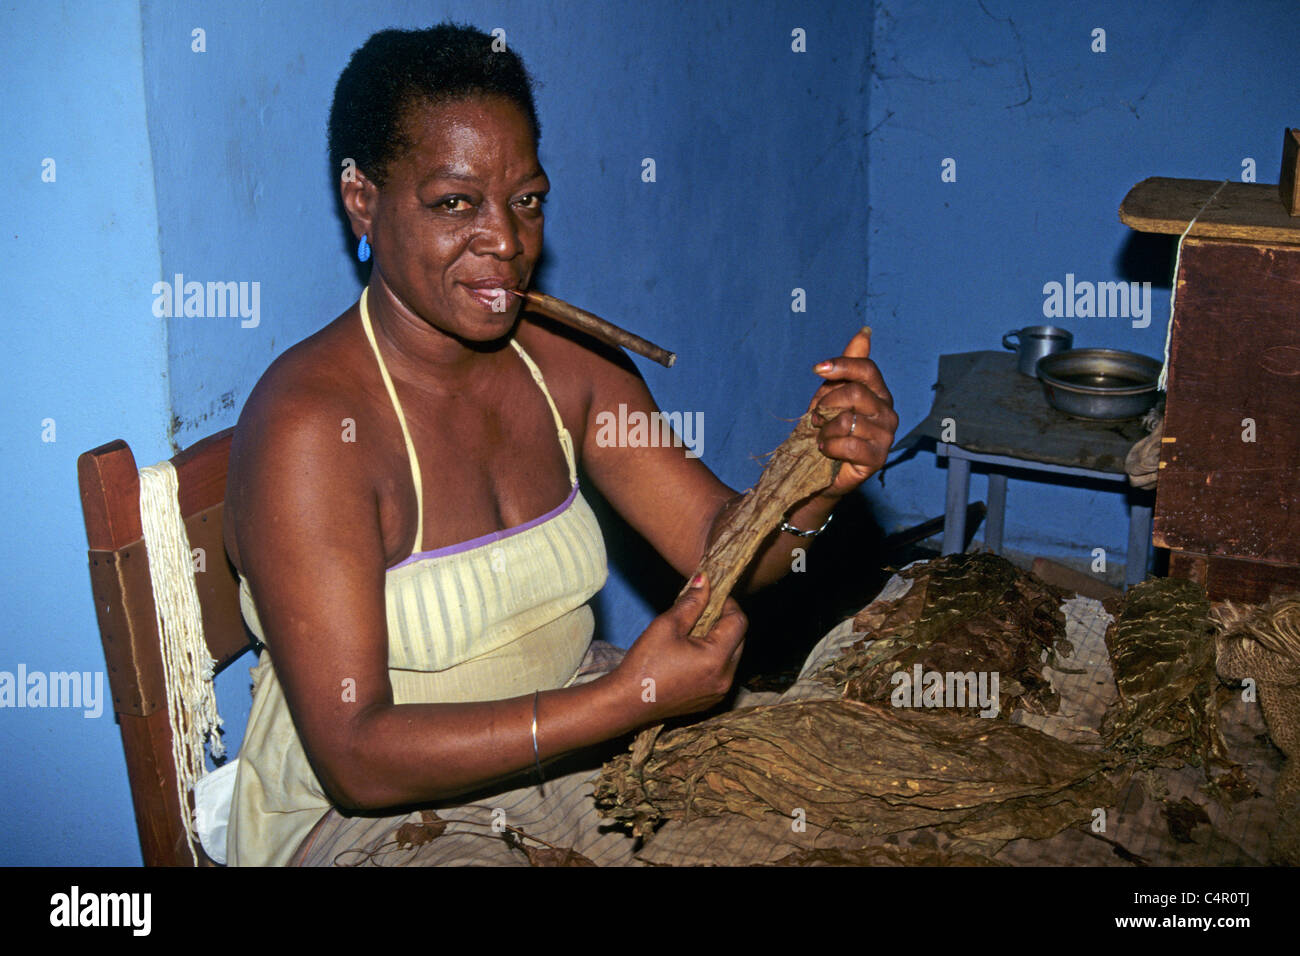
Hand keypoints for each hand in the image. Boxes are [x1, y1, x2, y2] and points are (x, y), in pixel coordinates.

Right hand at [612, 573, 746, 722]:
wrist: (627, 703)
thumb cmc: (644, 663)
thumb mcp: (666, 625)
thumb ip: (691, 602)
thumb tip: (706, 581)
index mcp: (716, 659)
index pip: (739, 622)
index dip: (728, 604)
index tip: (712, 596)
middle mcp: (725, 678)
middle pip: (739, 639)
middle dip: (725, 622)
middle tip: (702, 612)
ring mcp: (719, 692)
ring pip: (732, 656)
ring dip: (720, 640)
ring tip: (694, 633)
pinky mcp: (711, 700)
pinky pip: (722, 672)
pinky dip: (714, 659)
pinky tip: (691, 654)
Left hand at [807, 327, 897, 497]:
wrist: (821, 468)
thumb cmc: (829, 428)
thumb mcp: (833, 392)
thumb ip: (849, 364)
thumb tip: (865, 332)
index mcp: (879, 392)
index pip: (866, 369)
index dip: (841, 365)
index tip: (817, 369)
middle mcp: (888, 411)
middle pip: (855, 393)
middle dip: (826, 404)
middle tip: (816, 418)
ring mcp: (886, 436)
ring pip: (847, 420)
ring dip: (824, 430)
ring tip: (822, 438)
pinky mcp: (878, 458)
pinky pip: (848, 445)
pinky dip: (829, 447)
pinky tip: (826, 451)